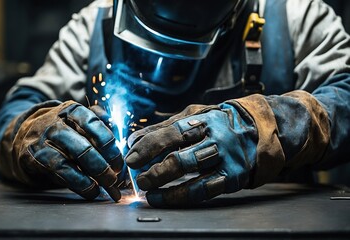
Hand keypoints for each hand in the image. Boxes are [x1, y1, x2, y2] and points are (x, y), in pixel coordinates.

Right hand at [0, 100, 123, 201]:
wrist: (24, 134)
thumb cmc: (63, 131)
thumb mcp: (79, 122)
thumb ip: (100, 129)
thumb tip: (124, 145)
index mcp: (72, 110)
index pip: (95, 126)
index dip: (110, 147)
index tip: (119, 163)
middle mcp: (55, 123)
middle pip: (84, 147)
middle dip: (102, 167)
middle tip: (114, 179)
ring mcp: (42, 140)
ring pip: (70, 163)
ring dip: (91, 179)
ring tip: (105, 188)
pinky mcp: (33, 156)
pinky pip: (59, 173)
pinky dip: (78, 184)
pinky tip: (90, 190)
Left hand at [125, 103, 258, 206]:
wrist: (257, 130)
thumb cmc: (216, 122)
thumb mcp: (192, 116)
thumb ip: (163, 127)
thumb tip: (133, 140)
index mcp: (203, 121)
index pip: (172, 133)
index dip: (149, 146)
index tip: (131, 157)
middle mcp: (215, 140)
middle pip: (181, 157)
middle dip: (155, 169)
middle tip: (138, 177)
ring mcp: (225, 160)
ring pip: (192, 175)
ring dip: (165, 185)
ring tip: (147, 190)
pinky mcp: (231, 177)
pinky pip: (203, 190)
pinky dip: (180, 196)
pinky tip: (163, 198)